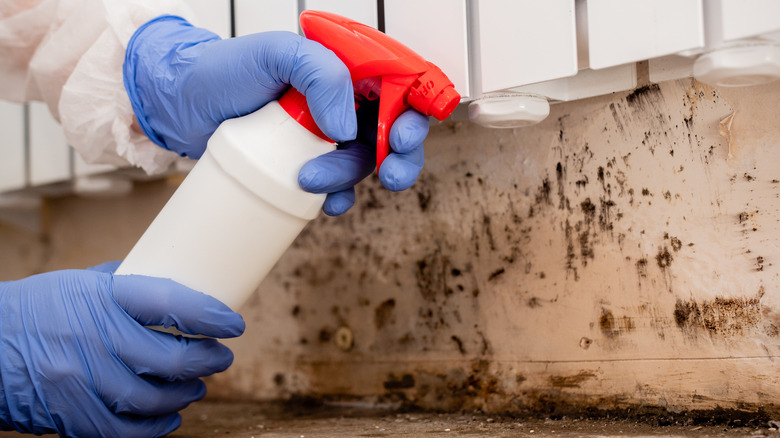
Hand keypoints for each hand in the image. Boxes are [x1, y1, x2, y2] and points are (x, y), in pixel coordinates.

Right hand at [0, 263, 244, 436]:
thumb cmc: (35, 308)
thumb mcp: (77, 283)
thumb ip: (125, 285)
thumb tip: (175, 286)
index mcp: (98, 297)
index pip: (170, 304)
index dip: (210, 316)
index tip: (233, 323)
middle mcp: (91, 338)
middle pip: (170, 359)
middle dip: (207, 361)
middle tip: (220, 358)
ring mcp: (80, 381)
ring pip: (153, 399)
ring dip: (186, 395)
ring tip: (197, 386)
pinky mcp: (70, 415)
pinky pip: (125, 431)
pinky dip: (155, 428)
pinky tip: (170, 418)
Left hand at [124, 16, 429, 215]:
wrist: (182, 106)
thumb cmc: (223, 70)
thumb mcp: (274, 53)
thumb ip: (320, 74)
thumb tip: (347, 127)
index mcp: (345, 68)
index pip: (398, 86)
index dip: (412, 113)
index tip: (400, 137)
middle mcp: (342, 100)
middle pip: (393, 130)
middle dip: (399, 156)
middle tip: (389, 173)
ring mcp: (325, 134)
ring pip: (363, 162)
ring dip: (350, 178)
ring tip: (311, 179)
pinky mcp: (307, 162)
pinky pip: (338, 186)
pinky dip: (338, 198)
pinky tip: (325, 205)